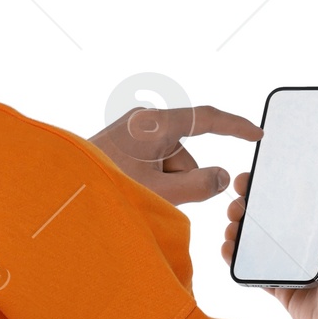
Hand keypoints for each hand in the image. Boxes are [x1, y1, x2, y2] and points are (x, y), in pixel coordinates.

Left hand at [89, 102, 262, 205]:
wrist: (59, 191)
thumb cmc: (103, 189)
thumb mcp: (157, 192)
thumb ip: (197, 186)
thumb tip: (223, 177)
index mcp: (154, 124)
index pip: (207, 119)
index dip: (236, 127)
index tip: (257, 134)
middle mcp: (144, 122)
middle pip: (185, 155)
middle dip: (180, 182)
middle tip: (153, 200)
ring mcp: (131, 133)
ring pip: (168, 165)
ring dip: (162, 187)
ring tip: (133, 198)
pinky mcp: (122, 145)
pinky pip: (151, 165)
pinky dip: (150, 183)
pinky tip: (128, 193)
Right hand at [221, 127, 317, 318]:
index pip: (294, 191)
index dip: (271, 180)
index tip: (252, 172)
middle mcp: (309, 239)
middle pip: (270, 214)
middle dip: (248, 204)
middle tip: (235, 200)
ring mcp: (293, 263)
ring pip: (257, 241)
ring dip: (238, 230)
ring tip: (230, 224)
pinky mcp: (281, 286)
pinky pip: (253, 269)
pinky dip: (237, 259)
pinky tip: (227, 248)